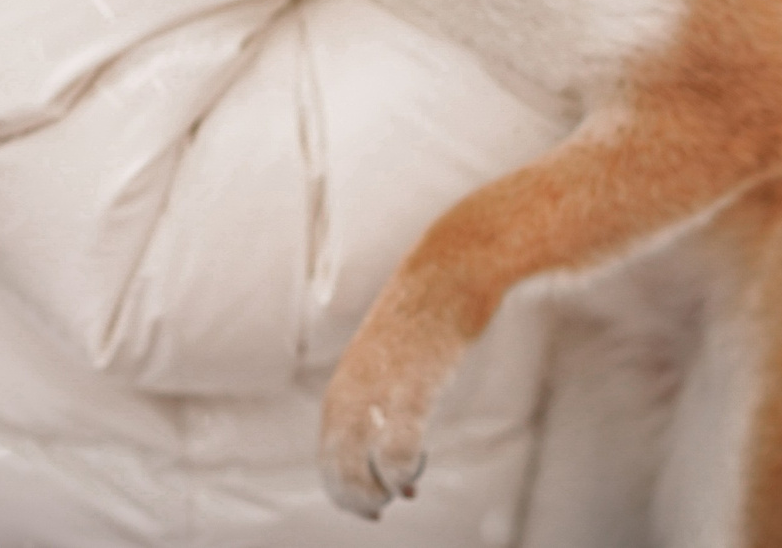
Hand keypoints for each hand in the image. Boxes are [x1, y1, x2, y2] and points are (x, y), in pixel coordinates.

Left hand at [318, 305, 461, 518]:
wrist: (451, 269)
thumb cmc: (428, 317)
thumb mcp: (395, 360)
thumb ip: (390, 398)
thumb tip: (398, 444)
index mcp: (345, 385)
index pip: (329, 453)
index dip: (344, 487)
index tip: (370, 506)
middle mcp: (353, 389)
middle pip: (336, 462)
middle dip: (353, 496)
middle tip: (378, 511)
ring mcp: (381, 387)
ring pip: (356, 459)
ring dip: (370, 491)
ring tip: (396, 498)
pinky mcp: (414, 383)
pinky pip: (397, 441)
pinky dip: (397, 470)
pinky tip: (410, 482)